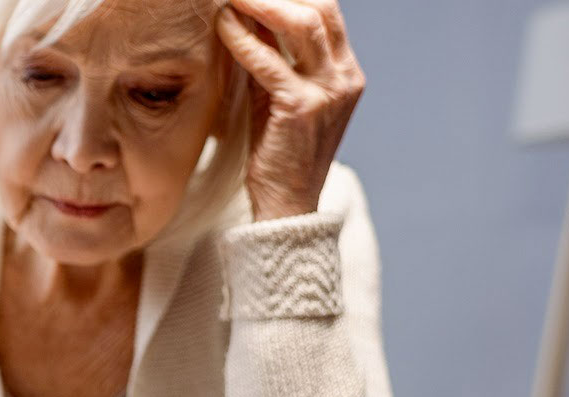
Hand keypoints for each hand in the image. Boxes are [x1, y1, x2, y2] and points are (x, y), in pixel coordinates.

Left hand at [216, 0, 364, 221]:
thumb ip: (272, 60)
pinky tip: (223, 27)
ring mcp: (329, 91)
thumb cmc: (277, 153)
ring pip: (303, 23)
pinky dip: (244, 40)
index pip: (327, 13)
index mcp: (345, 73)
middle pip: (321, 8)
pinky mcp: (302, 108)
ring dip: (263, 3)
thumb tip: (248, 18)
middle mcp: (345, 77)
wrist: (286, 205)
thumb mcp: (277, 98)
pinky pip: (269, 62)